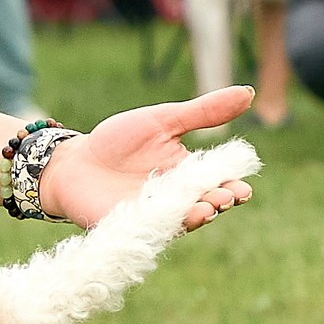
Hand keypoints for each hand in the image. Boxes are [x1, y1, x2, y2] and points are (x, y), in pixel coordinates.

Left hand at [36, 88, 257, 231]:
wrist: (74, 161)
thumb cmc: (119, 141)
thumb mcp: (163, 120)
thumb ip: (203, 112)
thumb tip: (248, 92)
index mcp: (191, 176)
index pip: (221, 184)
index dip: (234, 187)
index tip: (242, 187)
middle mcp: (179, 201)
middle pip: (206, 206)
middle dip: (217, 203)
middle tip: (224, 197)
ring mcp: (155, 217)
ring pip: (182, 222)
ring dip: (195, 217)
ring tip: (204, 209)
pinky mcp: (129, 228)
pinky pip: (149, 231)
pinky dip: (159, 227)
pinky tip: (167, 219)